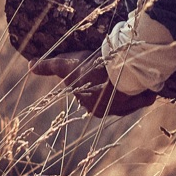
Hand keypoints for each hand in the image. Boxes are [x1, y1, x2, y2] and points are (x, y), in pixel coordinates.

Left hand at [30, 51, 156, 118]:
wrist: (118, 69)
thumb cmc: (90, 69)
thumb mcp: (65, 65)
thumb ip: (48, 66)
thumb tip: (30, 65)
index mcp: (92, 108)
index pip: (91, 93)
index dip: (93, 79)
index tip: (97, 67)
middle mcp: (109, 110)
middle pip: (110, 95)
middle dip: (111, 84)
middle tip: (112, 67)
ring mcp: (128, 105)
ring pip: (128, 95)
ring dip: (129, 87)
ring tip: (129, 71)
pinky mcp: (143, 98)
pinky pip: (144, 96)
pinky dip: (145, 90)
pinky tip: (143, 82)